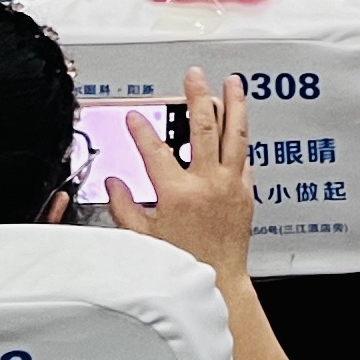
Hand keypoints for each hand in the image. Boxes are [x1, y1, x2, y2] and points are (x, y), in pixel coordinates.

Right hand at [103, 68, 252, 283]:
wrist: (219, 282)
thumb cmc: (184, 264)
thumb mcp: (143, 238)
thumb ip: (125, 207)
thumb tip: (114, 184)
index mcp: (178, 194)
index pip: (155, 151)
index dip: (141, 131)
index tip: (134, 117)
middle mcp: (208, 183)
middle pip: (203, 128)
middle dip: (196, 96)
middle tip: (193, 76)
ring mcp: (230, 185)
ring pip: (235, 134)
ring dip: (233, 104)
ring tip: (232, 83)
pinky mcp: (246, 191)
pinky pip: (244, 156)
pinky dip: (240, 138)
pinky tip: (238, 125)